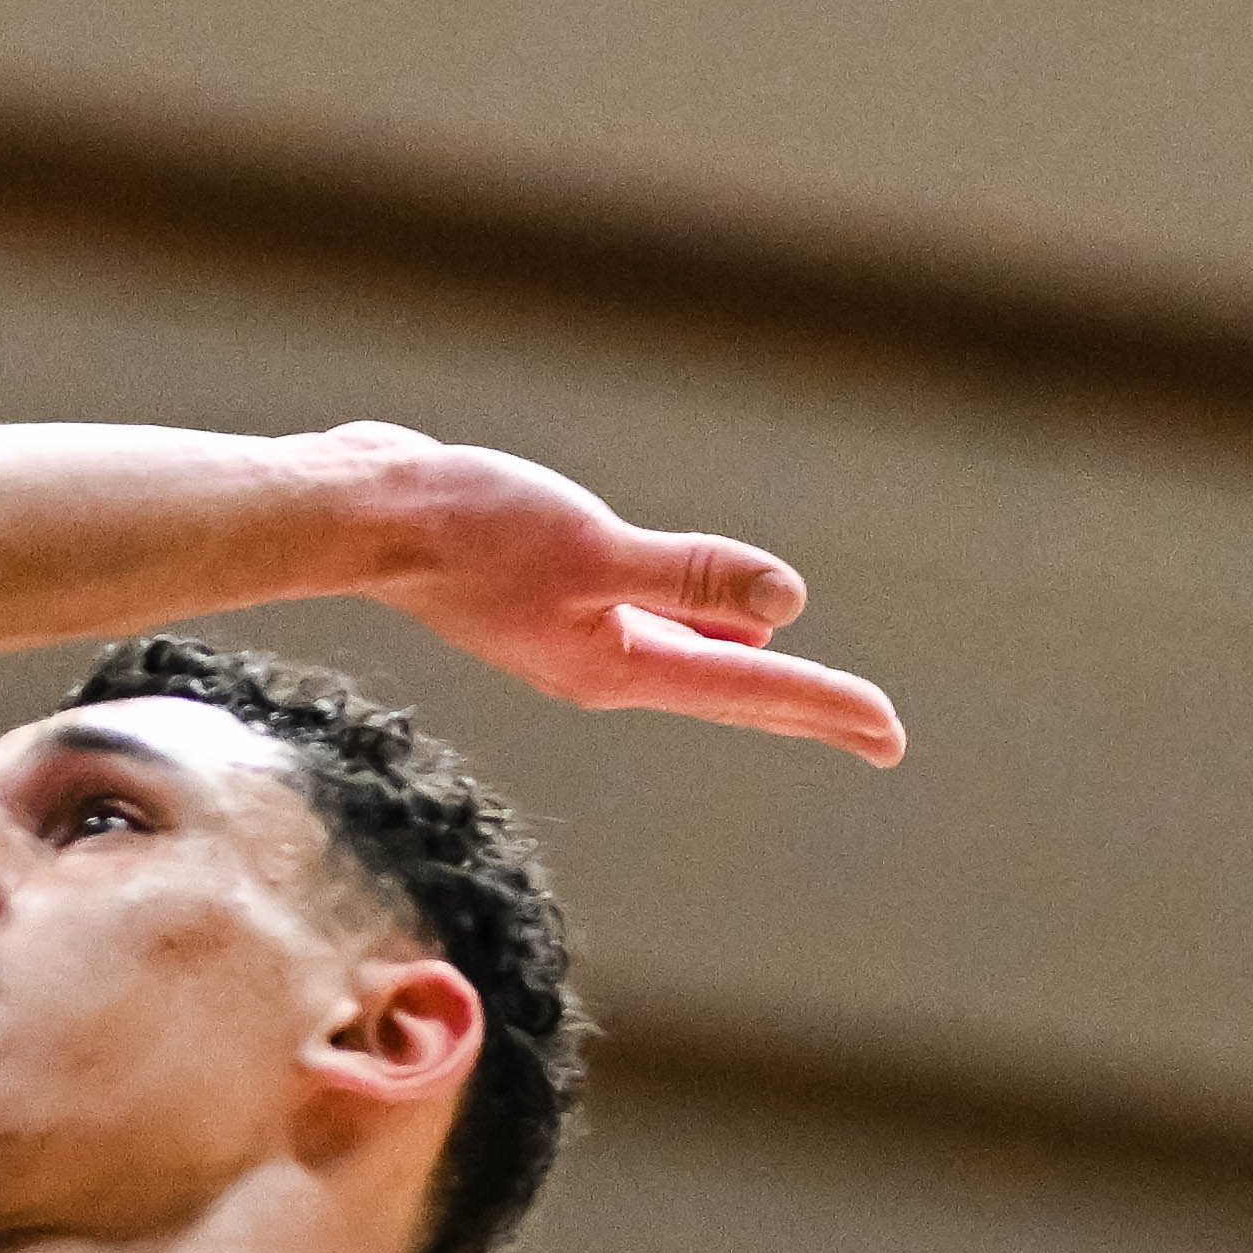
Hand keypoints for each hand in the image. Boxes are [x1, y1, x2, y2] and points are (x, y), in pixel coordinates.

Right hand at [332, 425, 905, 766]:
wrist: (363, 518)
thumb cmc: (470, 530)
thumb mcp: (593, 551)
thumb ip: (690, 576)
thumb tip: (787, 607)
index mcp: (615, 665)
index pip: (748, 688)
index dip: (825, 704)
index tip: (890, 734)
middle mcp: (600, 665)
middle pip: (729, 690)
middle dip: (805, 709)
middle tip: (877, 734)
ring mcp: (573, 638)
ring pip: (691, 662)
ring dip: (753, 677)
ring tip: (810, 693)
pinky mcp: (552, 601)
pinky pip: (652, 627)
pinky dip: (700, 632)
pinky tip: (717, 624)